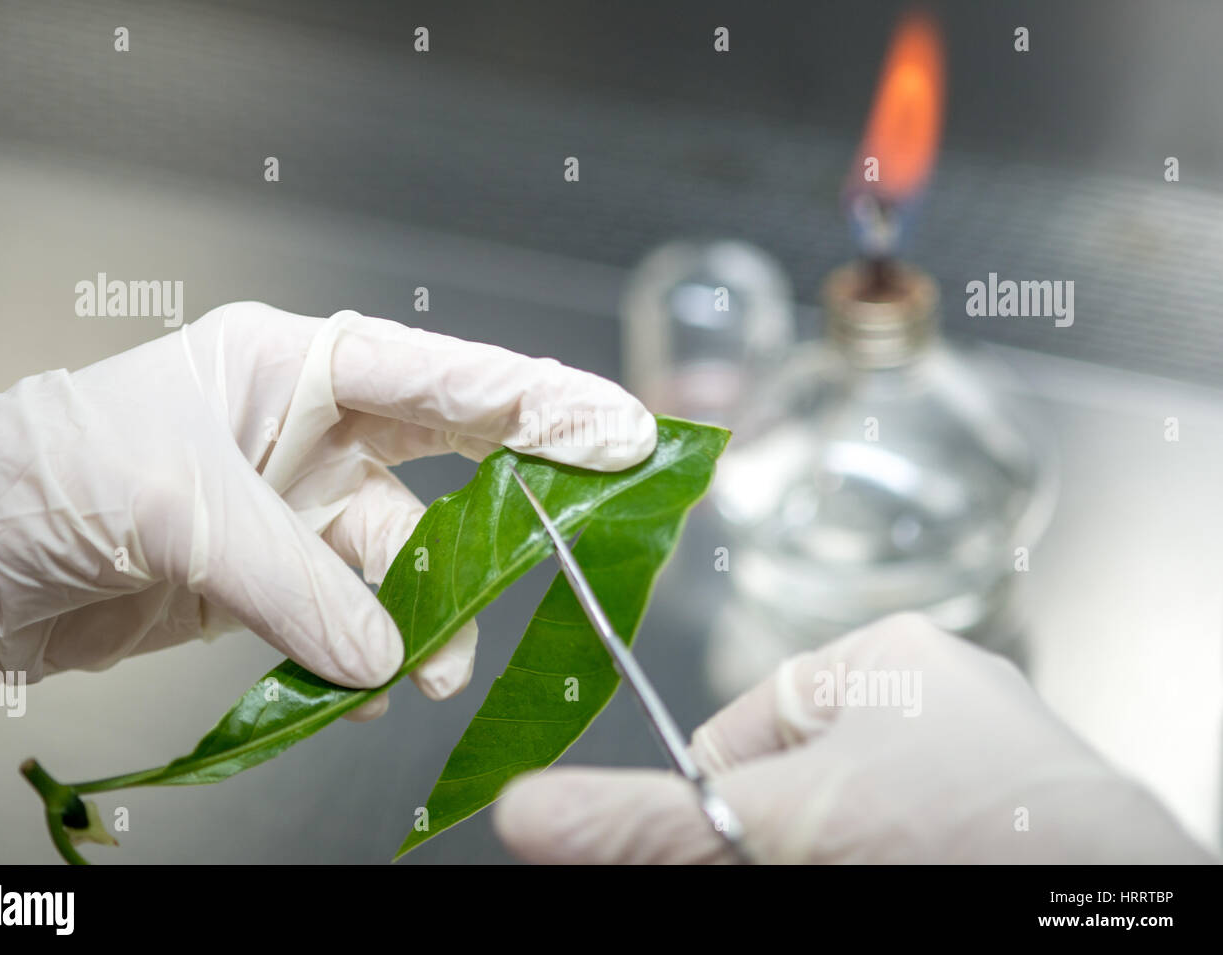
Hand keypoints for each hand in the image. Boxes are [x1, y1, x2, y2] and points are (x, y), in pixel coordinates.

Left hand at [0, 302, 655, 717]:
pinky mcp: (281, 578)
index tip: (620, 428)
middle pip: (454, 454)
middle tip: (602, 516)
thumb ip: (296, 582)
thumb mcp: (178, 507)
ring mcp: (302, 507)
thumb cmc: (43, 478)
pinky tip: (359, 688)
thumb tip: (384, 656)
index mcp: (298, 364)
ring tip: (425, 667)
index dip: (538, 401)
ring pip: (408, 560)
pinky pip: (356, 617)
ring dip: (426, 617)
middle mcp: (314, 429)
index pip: (442, 373)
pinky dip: (366, 658)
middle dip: (526, 490)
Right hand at [495, 613, 1213, 862]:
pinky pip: (904, 827)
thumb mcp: (785, 824)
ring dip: (823, 851)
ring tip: (869, 859)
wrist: (1113, 909)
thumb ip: (654, 823)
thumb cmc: (971, 834)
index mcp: (880, 655)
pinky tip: (905, 864)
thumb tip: (526, 812)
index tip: (724, 853)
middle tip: (802, 865)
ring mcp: (979, 767)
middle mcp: (936, 698)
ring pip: (850, 819)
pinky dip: (886, 851)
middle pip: (793, 786)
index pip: (739, 734)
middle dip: (772, 839)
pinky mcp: (1006, 820)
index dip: (716, 810)